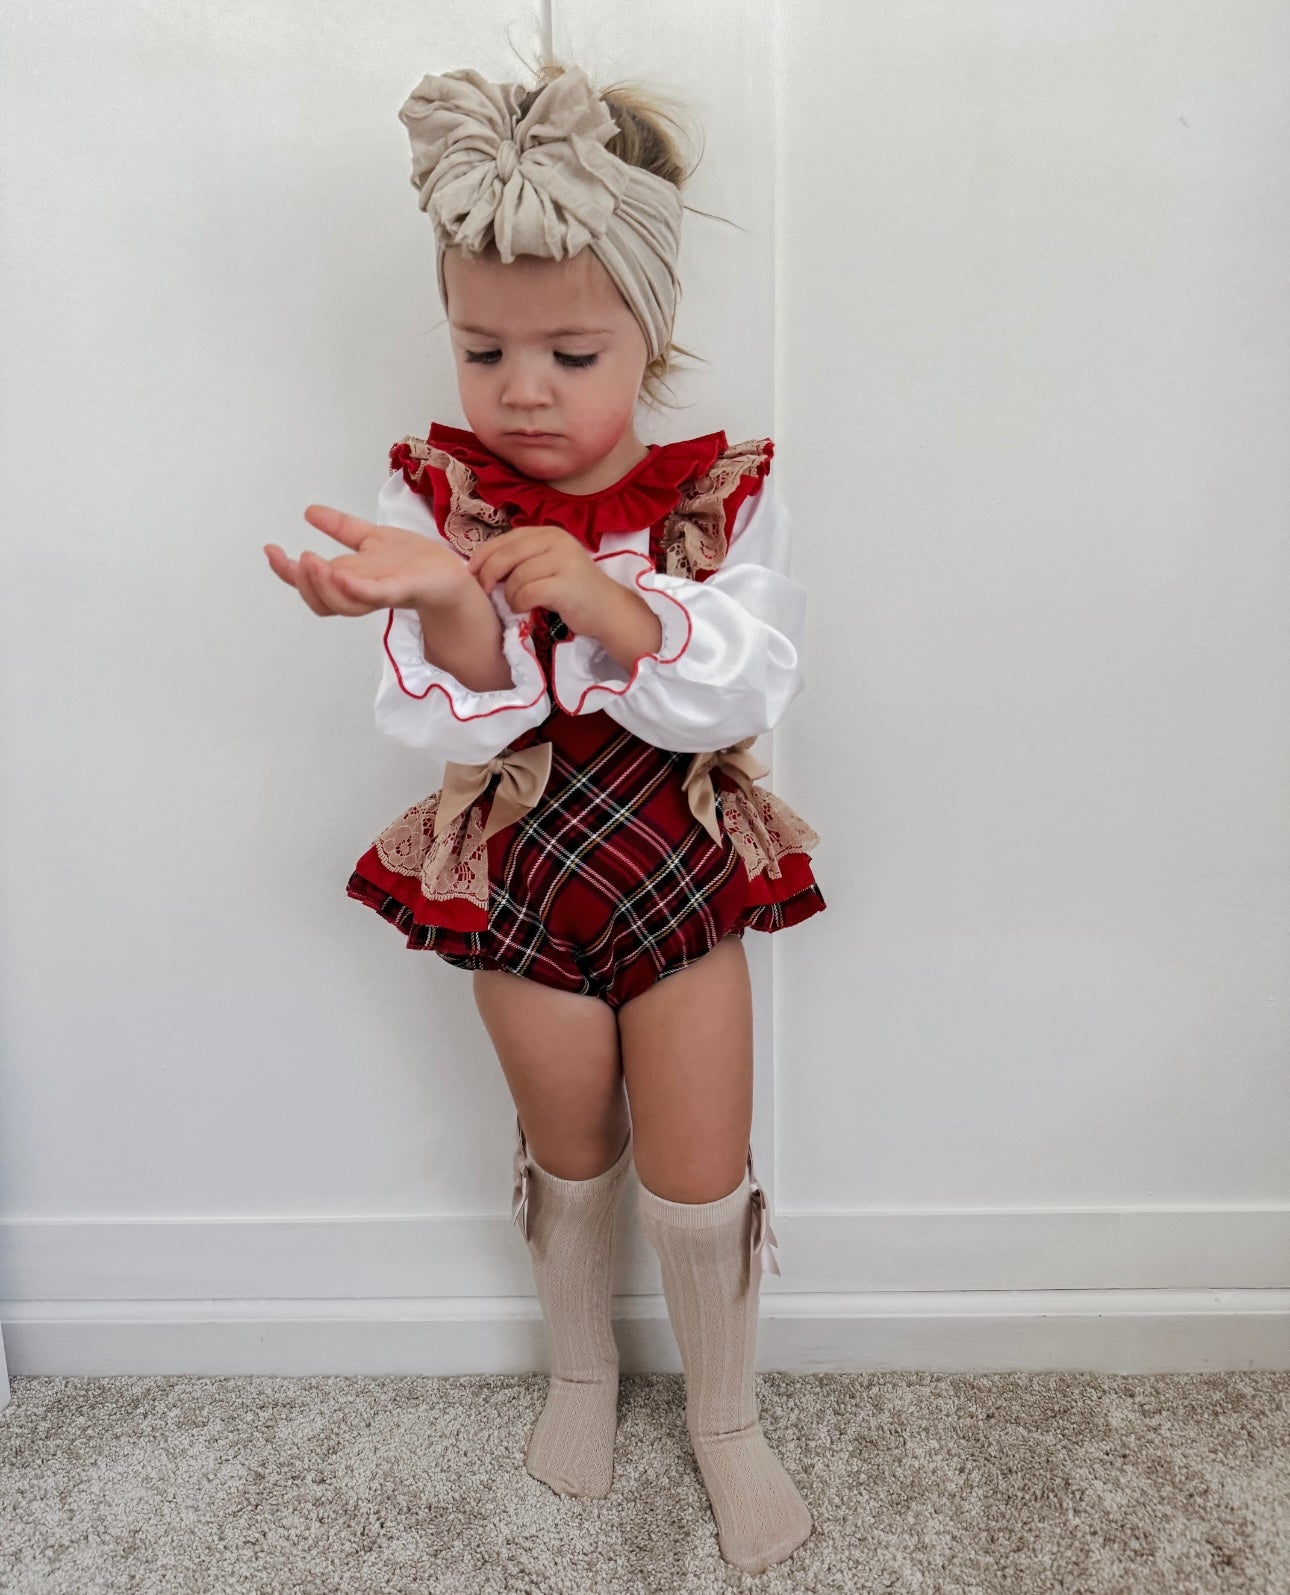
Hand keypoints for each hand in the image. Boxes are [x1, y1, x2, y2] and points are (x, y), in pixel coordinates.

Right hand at [264, 505, 472, 616]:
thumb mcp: (372, 538)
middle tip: (297, 558)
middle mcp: (363, 591)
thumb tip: (309, 512)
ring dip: (323, 585)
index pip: (312, 585)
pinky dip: (357, 588)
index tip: (270, 549)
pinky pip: (377, 594)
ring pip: (344, 602)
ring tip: (314, 561)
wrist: (454, 575)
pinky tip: (342, 575)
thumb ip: (341, 528)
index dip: (287, 573)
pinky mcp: (405, 589)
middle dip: (302, 582)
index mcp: (351, 580)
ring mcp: (383, 592)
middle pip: (322, 600)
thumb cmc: (415, 562)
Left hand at [465, 524, 616, 634]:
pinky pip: (528, 593)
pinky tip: (525, 608)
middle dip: (488, 575)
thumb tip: (480, 564)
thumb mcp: (547, 564)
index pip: (506, 539)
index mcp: (549, 532)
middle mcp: (556, 540)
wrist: (608, 610)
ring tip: (516, 603)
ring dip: (509, 595)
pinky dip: (520, 604)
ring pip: (516, 577)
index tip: (472, 573)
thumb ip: (522, 558)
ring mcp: (564, 561)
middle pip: (506, 555)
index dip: (483, 556)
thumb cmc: (572, 590)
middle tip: (485, 592)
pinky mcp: (566, 584)